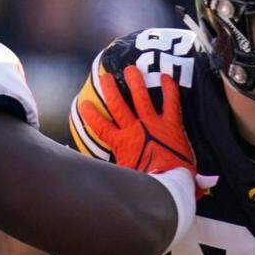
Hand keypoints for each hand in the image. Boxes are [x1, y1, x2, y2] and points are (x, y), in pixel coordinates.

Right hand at [80, 65, 196, 180]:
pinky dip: (169, 89)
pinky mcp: (171, 124)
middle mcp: (134, 130)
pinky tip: (166, 77)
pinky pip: (171, 102)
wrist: (168, 186)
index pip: (100, 126)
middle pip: (117, 105)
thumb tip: (97, 175)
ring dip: (135, 82)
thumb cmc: (147, 185)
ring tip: (130, 69)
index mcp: (121, 144)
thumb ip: (114, 172)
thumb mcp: (124, 178)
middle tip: (104, 77)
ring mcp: (152, 124)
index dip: (90, 115)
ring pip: (140, 97)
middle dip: (110, 90)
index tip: (83, 104)